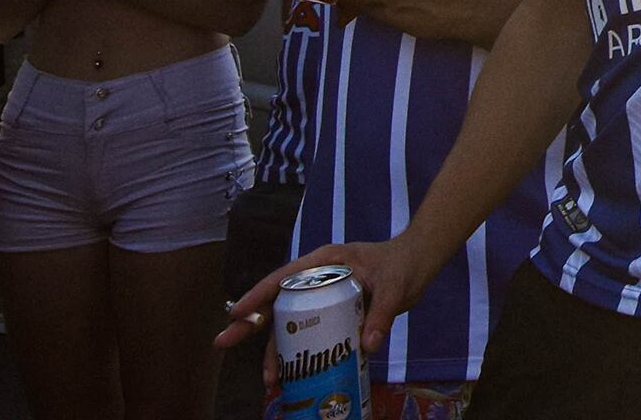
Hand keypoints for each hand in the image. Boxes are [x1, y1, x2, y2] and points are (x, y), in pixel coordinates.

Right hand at [222, 237, 438, 384]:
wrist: (418, 262)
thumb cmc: (403, 265)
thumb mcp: (395, 287)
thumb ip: (382, 313)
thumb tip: (368, 345)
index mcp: (325, 262)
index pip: (284, 276)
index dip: (258, 294)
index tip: (237, 312)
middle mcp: (317, 278)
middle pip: (277, 302)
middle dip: (250, 324)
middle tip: (222, 342)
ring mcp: (321, 295)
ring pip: (289, 323)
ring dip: (276, 350)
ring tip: (270, 380)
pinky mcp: (331, 311)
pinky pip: (308, 332)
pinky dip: (298, 352)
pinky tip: (291, 375)